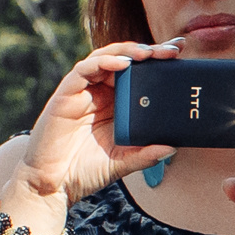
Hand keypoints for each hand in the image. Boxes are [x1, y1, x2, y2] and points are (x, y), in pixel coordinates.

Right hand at [15, 39, 181, 200]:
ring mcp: (83, 92)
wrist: (53, 184)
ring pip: (105, 59)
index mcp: (116, 104)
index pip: (139, 74)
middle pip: (125, 61)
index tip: (180, 54)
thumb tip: (173, 147)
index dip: (157, 61)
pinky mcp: (66, 95)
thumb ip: (146, 155)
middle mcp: (100, 93)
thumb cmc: (86, 170)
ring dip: (128, 52)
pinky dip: (103, 63)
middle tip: (173, 50)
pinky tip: (122, 64)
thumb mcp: (123, 162)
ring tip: (149, 54)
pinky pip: (84, 70)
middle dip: (149, 52)